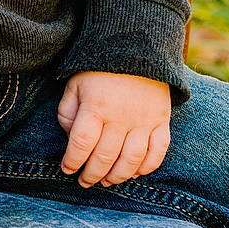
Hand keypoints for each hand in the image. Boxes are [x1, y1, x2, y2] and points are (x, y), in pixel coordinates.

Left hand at [57, 72, 170, 187]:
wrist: (137, 46)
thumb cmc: (100, 69)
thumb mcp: (75, 85)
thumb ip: (67, 113)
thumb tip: (72, 140)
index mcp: (96, 105)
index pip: (81, 144)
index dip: (72, 161)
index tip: (67, 169)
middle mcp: (121, 115)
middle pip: (105, 157)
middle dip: (91, 175)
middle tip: (85, 182)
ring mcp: (144, 119)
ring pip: (131, 160)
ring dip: (117, 177)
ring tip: (106, 181)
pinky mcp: (161, 120)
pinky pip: (158, 151)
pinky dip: (147, 167)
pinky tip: (135, 172)